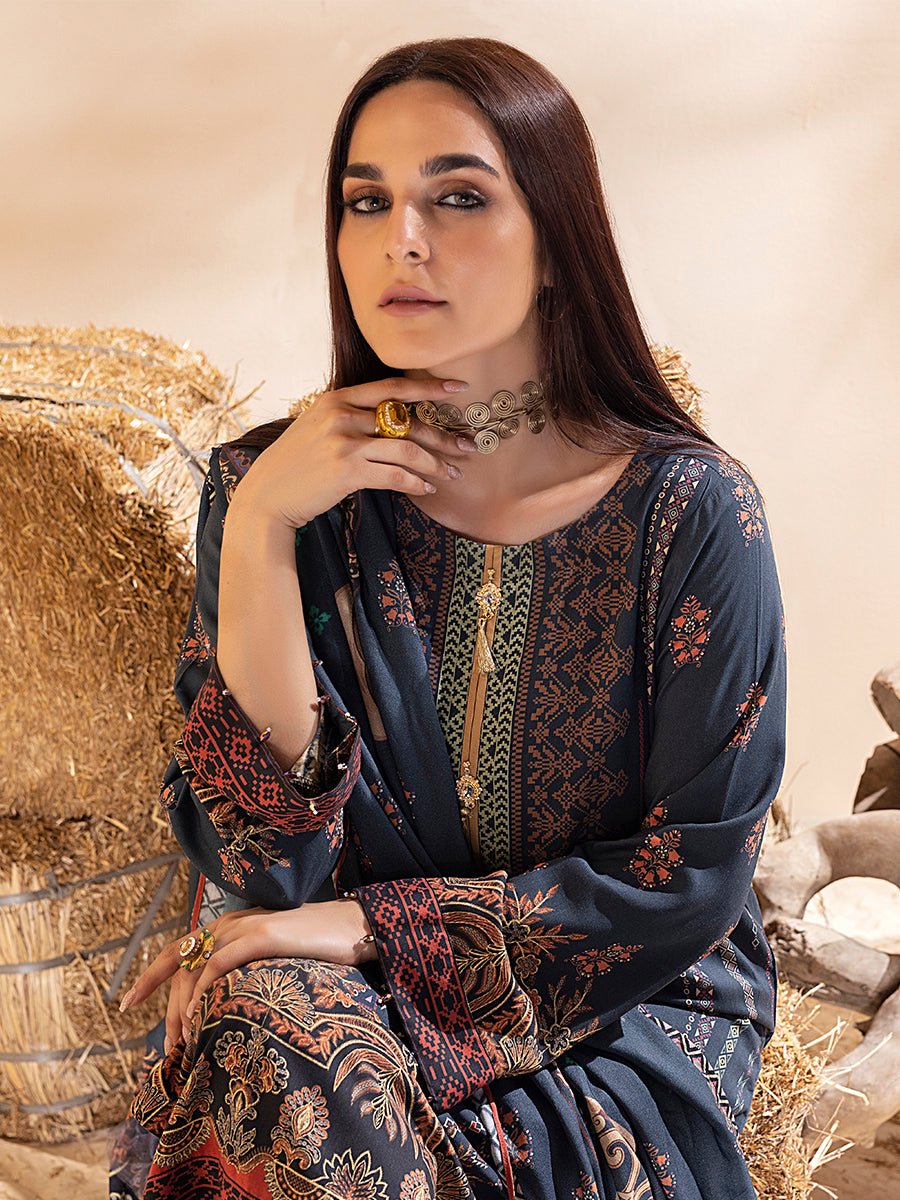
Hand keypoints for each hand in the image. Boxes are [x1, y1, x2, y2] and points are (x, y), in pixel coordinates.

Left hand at [118, 898, 375, 1054]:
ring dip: (182, 1007)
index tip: (127, 1004)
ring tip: (183, 1043)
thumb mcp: (273, 961)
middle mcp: (231, 922)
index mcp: (231, 925)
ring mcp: (245, 926)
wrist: (355, 928)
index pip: (178, 949)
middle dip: (166, 1008)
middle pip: (181, 963)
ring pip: (195, 966)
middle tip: (168, 1048)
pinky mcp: (262, 935)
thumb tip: (223, 1009)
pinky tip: (199, 1017)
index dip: (150, 976)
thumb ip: (247, 972)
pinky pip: (220, 963)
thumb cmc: (319, 949)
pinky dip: (203, 991)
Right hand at [229, 375, 476, 530]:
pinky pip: (394, 474)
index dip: (428, 387)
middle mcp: (341, 414)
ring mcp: (344, 441)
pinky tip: (427, 488)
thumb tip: (389, 421)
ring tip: (452, 474)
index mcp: (336, 398)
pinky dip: (416, 482)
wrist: (266, 496)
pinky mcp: (347, 469)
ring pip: (406, 448)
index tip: (457, 388)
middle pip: (406, 420)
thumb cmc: (295, 467)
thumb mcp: (316, 428)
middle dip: (442, 434)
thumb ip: (348, 418)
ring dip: (435, 463)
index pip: (392, 387)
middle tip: (467, 446)